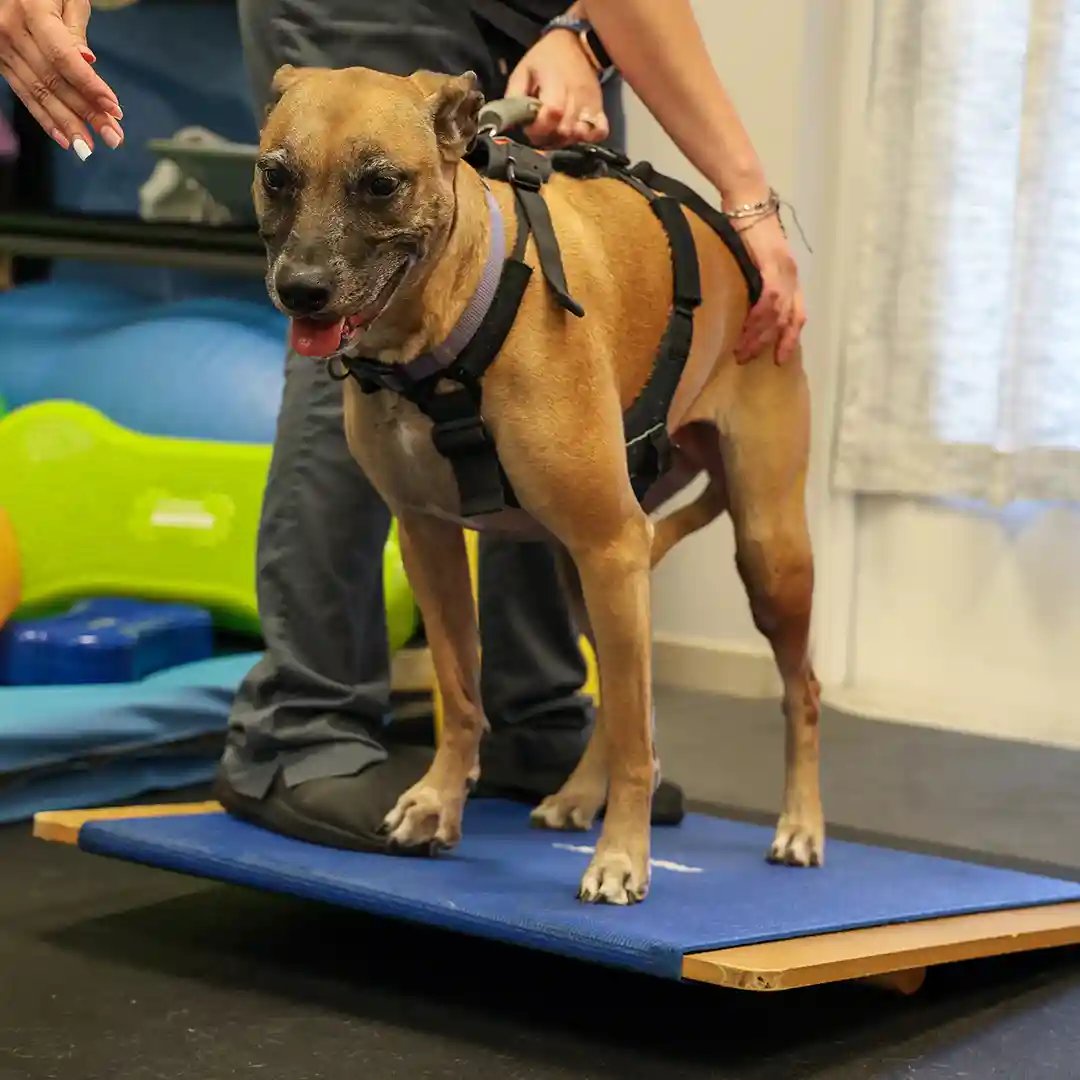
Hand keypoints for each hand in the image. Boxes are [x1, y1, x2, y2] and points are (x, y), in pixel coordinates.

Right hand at [0, 0, 122, 154]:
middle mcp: (11, 31)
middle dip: (86, 113)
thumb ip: (74, 27)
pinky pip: (23, 93)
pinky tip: (65, 139)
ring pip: (38, 93)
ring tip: (90, 148)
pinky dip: (45, 118)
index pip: (64, 57)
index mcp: (32, 11)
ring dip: (68, 124)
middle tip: (114, 138)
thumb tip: (86, 60)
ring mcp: (1, 47)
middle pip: (54, 81)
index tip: (115, 108)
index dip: (90, 85)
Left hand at [506, 29, 606, 147]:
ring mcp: (591, 105)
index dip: (537, 127)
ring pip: (579, 136)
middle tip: (540, 128)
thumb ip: (514, 98)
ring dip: (564, 140)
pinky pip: (600, 132)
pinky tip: (576, 134)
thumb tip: (510, 122)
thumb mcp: (522, 72)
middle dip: (548, 137)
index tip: (529, 124)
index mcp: (556, 86)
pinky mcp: (600, 110)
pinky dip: (588, 138)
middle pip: (564, 132)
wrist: (574, 45)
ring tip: (554, 131)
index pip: (552, 116)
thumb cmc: (545, 59)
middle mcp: (576, 98)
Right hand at [733, 212, 806, 364]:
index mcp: (789, 276)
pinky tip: (748, 329)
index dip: (790, 338)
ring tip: (742, 350)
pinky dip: (760, 317)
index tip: (779, 359)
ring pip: (778, 314)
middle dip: (771, 343)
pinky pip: (770, 299)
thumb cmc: (743, 226)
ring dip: (760, 335)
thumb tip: (738, 303)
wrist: (745, 199)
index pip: (797, 313)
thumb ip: (751, 280)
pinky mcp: (772, 264)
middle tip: (749, 359)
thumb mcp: (750, 260)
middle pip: (789, 319)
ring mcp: (784, 270)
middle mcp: (791, 275)